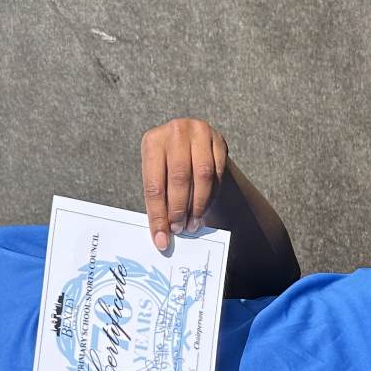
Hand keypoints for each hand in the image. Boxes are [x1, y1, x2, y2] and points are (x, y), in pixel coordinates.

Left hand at [141, 117, 228, 252]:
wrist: (191, 142)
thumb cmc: (167, 165)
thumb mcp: (157, 174)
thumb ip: (159, 200)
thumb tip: (163, 236)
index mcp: (152, 141)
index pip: (154, 184)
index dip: (158, 215)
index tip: (162, 238)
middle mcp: (175, 132)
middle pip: (179, 178)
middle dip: (180, 210)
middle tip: (179, 230)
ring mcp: (199, 133)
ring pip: (202, 175)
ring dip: (198, 205)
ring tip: (193, 224)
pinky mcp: (218, 140)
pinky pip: (218, 173)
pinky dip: (211, 196)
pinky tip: (204, 210)